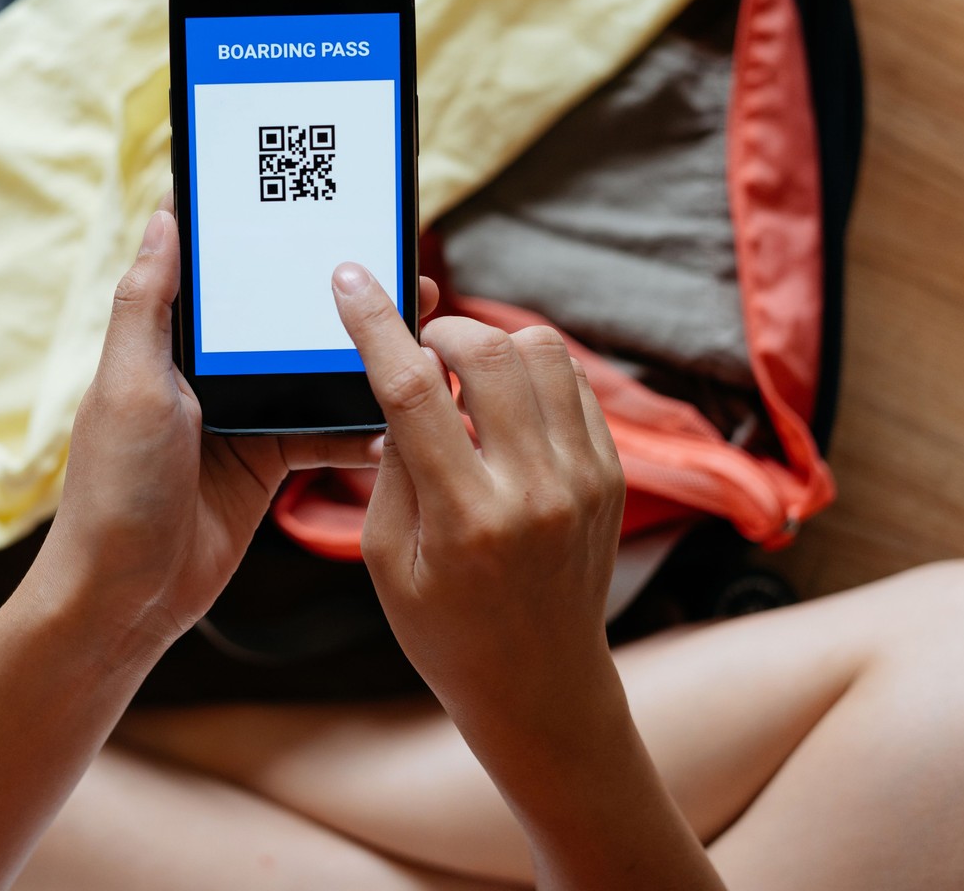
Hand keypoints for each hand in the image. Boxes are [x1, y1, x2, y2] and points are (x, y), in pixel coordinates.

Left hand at [35, 207, 435, 657]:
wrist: (124, 597)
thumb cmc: (112, 489)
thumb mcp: (128, 385)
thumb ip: (147, 303)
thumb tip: (164, 216)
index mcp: (167, 341)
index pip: (219, 270)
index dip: (261, 235)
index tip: (314, 196)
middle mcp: (205, 371)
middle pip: (279, 316)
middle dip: (334, 293)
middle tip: (397, 265)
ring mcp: (240, 416)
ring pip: (313, 370)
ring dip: (360, 355)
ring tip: (418, 331)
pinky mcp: (266, 462)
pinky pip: (325, 432)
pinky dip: (362, 427)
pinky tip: (402, 418)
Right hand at [332, 261, 624, 730]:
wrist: (540, 684)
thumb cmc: (445, 628)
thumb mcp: (385, 558)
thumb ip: (391, 464)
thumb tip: (401, 377)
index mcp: (466, 517)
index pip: (414, 389)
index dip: (377, 323)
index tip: (353, 280)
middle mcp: (534, 489)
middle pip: (489, 351)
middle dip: (441, 328)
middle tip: (419, 351)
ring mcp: (584, 479)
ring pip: (542, 351)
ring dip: (491, 346)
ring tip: (463, 381)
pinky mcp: (610, 473)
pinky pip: (573, 381)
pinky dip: (531, 373)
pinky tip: (503, 406)